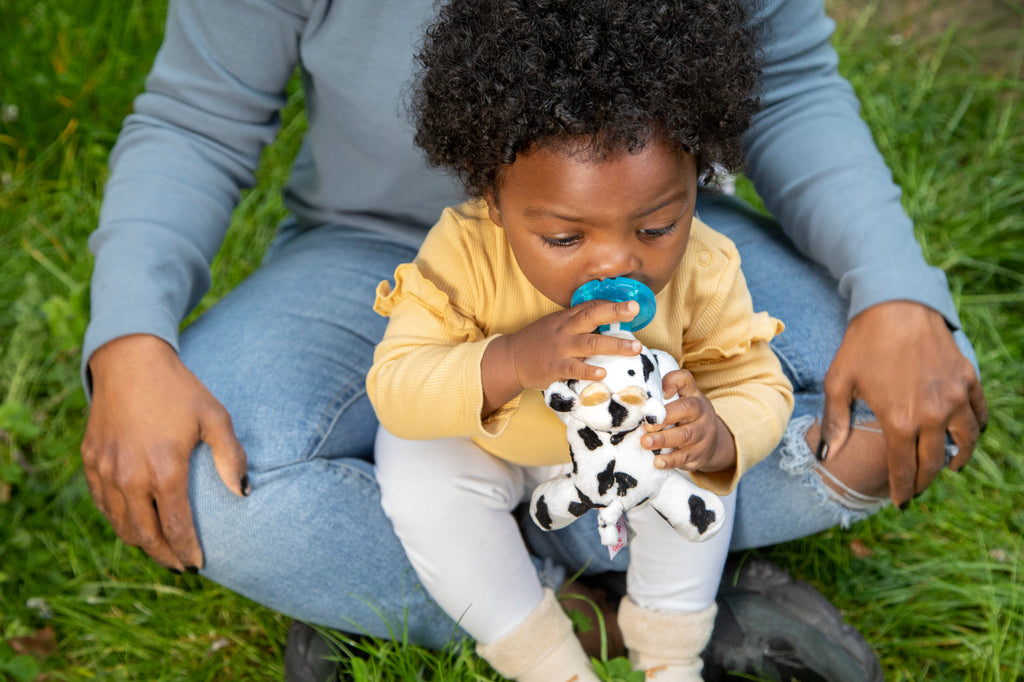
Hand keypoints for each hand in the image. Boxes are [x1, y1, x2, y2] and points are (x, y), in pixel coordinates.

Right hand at [81, 334, 248, 570]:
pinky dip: (118, 521)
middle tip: (181, 565)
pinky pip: (103, 504)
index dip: (188, 550)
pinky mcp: (90, 461)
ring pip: (121, 525)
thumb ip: (231, 457)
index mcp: (165, 470)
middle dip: (165, 556)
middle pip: (146, 535)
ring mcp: (106, 470)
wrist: (131, 362)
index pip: (177, 527)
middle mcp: (131, 477)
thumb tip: (244, 493)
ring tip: (160, 550)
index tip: (199, 565)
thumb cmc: (180, 389)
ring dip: (141, 542)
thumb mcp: (215, 417)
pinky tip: (134, 524)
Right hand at [481, 300, 641, 413]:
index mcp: (566, 318)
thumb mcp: (556, 326)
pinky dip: (588, 370)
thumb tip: (607, 322)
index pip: (590, 306)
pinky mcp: (554, 367)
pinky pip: (574, 368)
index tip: (632, 305)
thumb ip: (578, 324)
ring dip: (614, 345)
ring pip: (590, 343)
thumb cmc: (538, 343)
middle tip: (634, 309)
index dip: (611, 304)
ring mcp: (560, 348)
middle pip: (591, 316)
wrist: (511, 359)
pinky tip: (603, 373)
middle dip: (614, 312)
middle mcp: (565, 330)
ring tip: (635, 348)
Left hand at [641, 368, 736, 471]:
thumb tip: (640, 398)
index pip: (685, 380)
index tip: (659, 391)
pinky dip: (671, 460)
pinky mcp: (699, 454)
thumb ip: (662, 396)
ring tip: (646, 442)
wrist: (711, 444)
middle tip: (646, 424)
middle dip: (664, 416)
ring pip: (685, 435)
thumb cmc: (686, 419)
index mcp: (692, 395)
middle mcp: (701, 412)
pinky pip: (685, 457)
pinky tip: (658, 462)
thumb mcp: (680, 403)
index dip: (672, 382)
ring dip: (663, 439)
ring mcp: (703, 433)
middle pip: (686, 409)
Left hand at [821, 301, 987, 506]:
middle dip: (924, 481)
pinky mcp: (968, 379)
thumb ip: (835, 422)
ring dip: (956, 460)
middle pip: (933, 462)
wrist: (896, 305)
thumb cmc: (862, 343)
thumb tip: (827, 455)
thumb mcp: (839, 381)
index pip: (903, 469)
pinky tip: (965, 435)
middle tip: (917, 489)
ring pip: (964, 443)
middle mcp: (932, 414)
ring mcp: (955, 397)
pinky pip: (979, 414)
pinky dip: (975, 430)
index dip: (901, 489)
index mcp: (899, 420)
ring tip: (947, 467)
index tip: (899, 501)